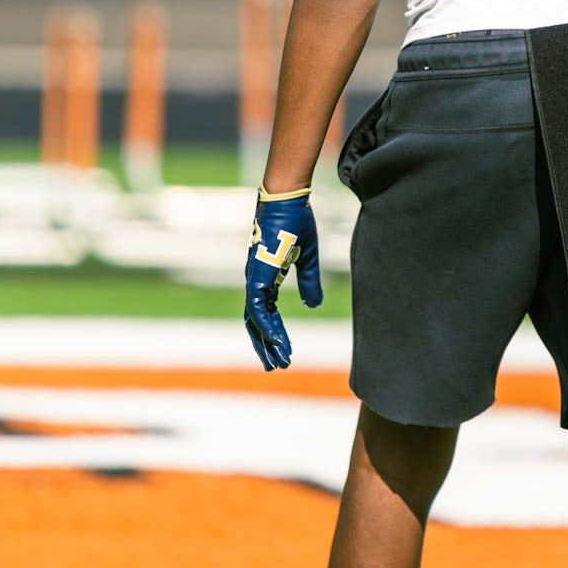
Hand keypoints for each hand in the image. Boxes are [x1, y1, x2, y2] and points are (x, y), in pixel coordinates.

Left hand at [244, 186, 322, 370]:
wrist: (287, 201)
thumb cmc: (296, 223)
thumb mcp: (306, 258)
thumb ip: (308, 283)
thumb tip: (312, 305)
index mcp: (266, 278)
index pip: (266, 313)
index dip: (275, 333)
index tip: (285, 351)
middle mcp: (256, 282)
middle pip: (256, 322)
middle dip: (265, 346)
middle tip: (274, 367)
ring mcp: (255, 279)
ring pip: (256, 320)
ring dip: (267, 342)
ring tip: (279, 362)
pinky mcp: (257, 276)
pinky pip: (259, 308)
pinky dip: (267, 327)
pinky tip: (278, 342)